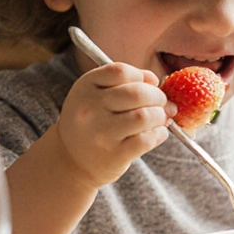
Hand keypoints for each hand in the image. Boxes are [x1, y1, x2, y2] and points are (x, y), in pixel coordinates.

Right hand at [54, 63, 171, 189]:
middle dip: (158, 96)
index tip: (147, 84)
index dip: (140, 76)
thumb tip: (153, 80)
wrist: (70, 161)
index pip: (121, 71)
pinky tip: (156, 133)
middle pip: (137, 93)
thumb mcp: (94, 96)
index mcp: (85, 87)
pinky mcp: (115, 155)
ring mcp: (101, 133)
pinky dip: (159, 134)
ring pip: (144, 116)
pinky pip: (147, 139)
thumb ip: (123, 82)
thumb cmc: (91, 122)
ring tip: (160, 118)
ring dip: (160, 116)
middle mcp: (90, 108)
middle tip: (163, 103)